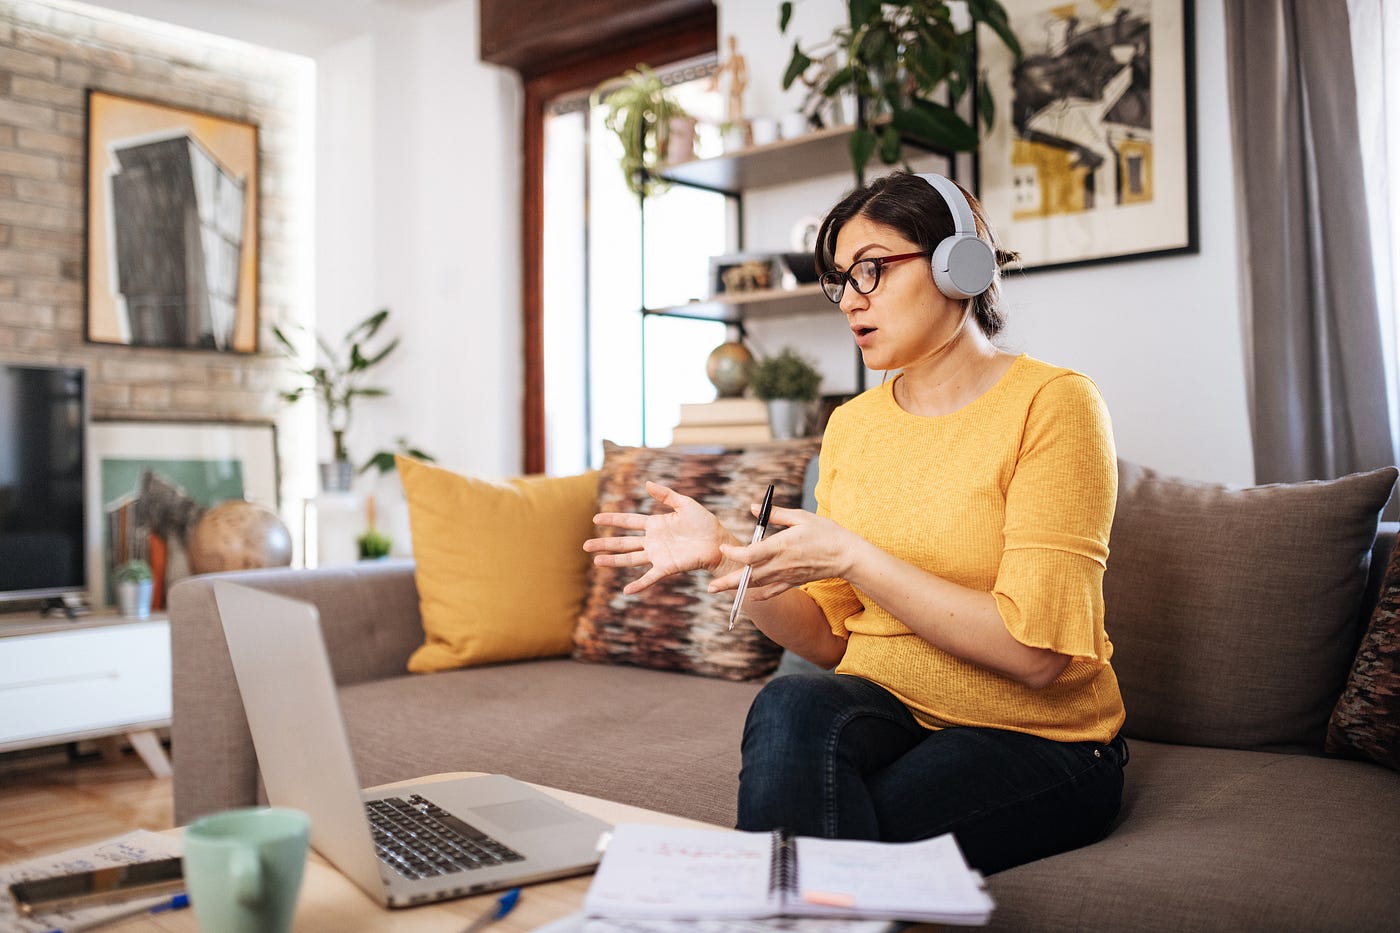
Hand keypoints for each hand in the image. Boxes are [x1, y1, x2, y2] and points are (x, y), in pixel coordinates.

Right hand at [583, 481, 736, 594]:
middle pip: (623, 542)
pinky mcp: (667, 567)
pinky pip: (650, 577)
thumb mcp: (685, 504)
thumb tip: (646, 483)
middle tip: (585, 545)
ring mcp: (658, 555)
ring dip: (613, 561)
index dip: (613, 519)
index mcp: (655, 524)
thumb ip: (666, 495)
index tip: (596, 517)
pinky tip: (626, 591)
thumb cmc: (704, 523)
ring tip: (596, 562)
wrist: (718, 542)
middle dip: (604, 543)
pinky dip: (639, 584)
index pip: (629, 522)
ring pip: (630, 558)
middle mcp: (653, 541)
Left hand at [710, 506, 854, 600]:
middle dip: (727, 581)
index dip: (733, 553)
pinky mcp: (794, 581)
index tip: (723, 548)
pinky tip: (750, 595)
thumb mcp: (800, 517)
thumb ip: (774, 514)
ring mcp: (786, 575)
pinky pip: (773, 591)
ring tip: (721, 590)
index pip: (749, 554)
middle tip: (710, 587)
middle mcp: (780, 564)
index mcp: (780, 546)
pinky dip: (760, 594)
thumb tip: (752, 507)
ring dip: (738, 588)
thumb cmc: (825, 532)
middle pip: (748, 575)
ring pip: (757, 584)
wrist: (846, 555)